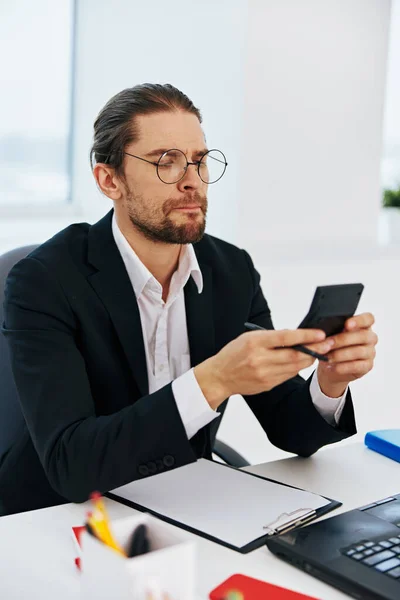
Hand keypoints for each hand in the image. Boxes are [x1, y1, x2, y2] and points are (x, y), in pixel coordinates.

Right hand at [194, 328, 331, 408]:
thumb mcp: (249, 337)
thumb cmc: (234, 353)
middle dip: (315, 349)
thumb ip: (271, 337)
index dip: (305, 336)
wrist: (220, 376)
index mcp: (255, 342)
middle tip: (327, 344)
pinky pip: (288, 375)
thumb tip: (296, 336)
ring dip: (309, 359)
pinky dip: (298, 367)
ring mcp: (264, 374)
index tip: (320, 334)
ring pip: (295, 367)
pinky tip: (303, 362)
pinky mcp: (268, 384)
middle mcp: (260, 359)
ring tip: (320, 352)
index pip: (285, 337)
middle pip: (294, 355)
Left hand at [317, 312, 377, 397]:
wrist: (332, 365)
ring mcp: (370, 352)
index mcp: (363, 325)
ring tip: (327, 357)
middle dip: (343, 339)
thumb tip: (322, 330)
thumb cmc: (333, 346)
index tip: (347, 324)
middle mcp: (370, 338)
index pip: (369, 318)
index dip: (359, 320)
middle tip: (328, 343)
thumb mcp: (331, 335)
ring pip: (359, 351)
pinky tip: (333, 367)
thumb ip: (332, 329)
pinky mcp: (367, 366)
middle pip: (363, 335)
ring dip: (340, 354)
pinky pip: (358, 366)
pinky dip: (343, 367)